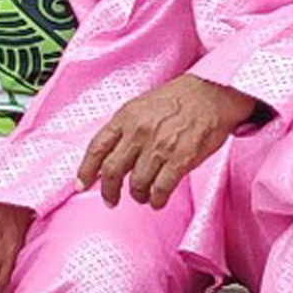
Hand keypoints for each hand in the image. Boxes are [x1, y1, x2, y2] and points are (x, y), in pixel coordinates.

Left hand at [78, 73, 256, 207]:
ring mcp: (160, 146)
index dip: (85, 170)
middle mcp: (139, 132)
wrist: (212, 92)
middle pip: (113, 170)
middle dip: (109, 191)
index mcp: (125, 118)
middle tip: (111, 200)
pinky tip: (157, 201)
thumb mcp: (140, 106)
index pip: (96, 148)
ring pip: (137, 182)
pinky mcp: (181, 158)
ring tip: (141, 197)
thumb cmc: (177, 99)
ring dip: (137, 195)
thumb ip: (123, 129)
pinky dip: (157, 199)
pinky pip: (162, 187)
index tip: (81, 184)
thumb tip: (109, 155)